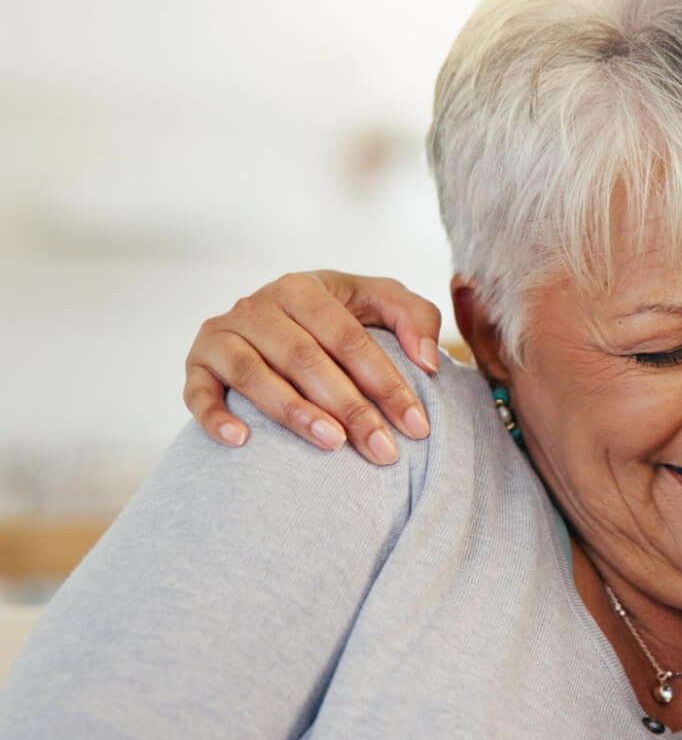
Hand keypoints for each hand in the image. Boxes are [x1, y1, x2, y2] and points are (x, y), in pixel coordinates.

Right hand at [184, 270, 442, 463]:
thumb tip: (428, 362)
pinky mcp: (195, 365)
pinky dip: (215, 416)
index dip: (386, 382)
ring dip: (293, 411)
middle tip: (383, 450)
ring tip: (332, 444)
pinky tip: (243, 441)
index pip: (349, 338)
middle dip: (349, 407)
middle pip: (305, 359)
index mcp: (304, 288)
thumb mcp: (382, 304)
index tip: (418, 426)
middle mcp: (257, 306)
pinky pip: (197, 392)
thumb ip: (417, 318)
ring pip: (254, 374)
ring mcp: (221, 335)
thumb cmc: (340, 318)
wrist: (276, 322)